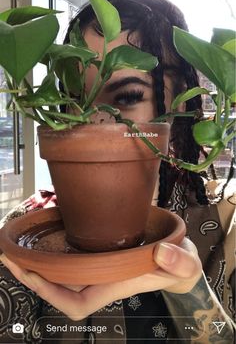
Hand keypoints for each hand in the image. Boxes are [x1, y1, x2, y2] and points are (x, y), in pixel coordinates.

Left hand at [0, 238, 201, 320]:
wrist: (178, 261)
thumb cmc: (179, 265)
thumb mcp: (184, 262)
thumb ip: (178, 261)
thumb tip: (161, 253)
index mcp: (114, 285)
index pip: (76, 303)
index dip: (51, 293)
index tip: (32, 273)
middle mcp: (100, 280)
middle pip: (59, 290)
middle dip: (33, 277)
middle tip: (10, 257)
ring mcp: (98, 269)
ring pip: (61, 276)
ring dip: (39, 265)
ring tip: (18, 250)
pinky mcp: (99, 256)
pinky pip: (70, 261)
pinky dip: (54, 254)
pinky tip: (44, 240)